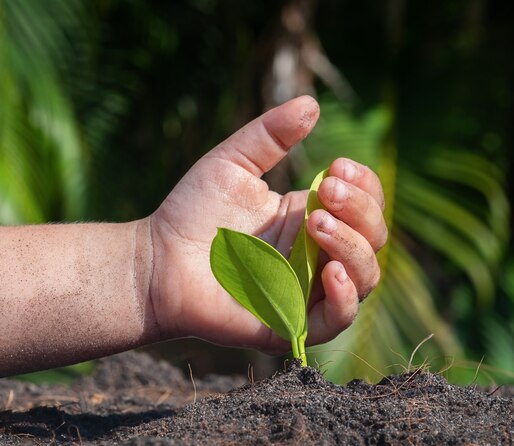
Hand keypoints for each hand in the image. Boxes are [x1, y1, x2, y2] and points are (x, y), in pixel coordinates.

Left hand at [147, 96, 386, 353]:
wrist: (157, 259)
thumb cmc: (191, 212)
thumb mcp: (232, 163)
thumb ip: (269, 135)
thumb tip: (312, 103)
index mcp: (309, 217)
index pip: (364, 204)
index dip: (364, 185)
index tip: (336, 165)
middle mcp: (316, 254)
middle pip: (373, 237)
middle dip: (360, 210)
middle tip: (328, 189)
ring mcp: (306, 290)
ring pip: (364, 276)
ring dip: (352, 247)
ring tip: (317, 223)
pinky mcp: (289, 322)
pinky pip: (336, 320)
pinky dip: (344, 298)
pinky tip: (330, 271)